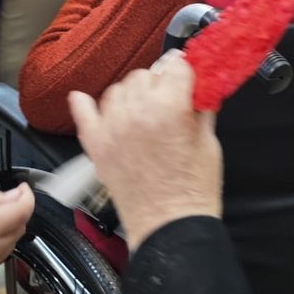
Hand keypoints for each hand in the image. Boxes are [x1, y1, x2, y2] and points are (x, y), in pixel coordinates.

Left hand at [69, 53, 221, 250]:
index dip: (185, 73)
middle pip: (145, 75)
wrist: (169, 227)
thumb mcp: (209, 143)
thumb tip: (200, 88)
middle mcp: (136, 112)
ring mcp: (112, 127)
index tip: (188, 80)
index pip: (176, 66)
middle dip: (159, 85)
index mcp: (170, 107)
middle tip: (170, 105)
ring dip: (132, 96)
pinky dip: (87, 104)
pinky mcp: (96, 144)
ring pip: (118, 89)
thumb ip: (201, 108)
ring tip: (144, 115)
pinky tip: (91, 102)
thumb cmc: (193, 192)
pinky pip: (83, 110)